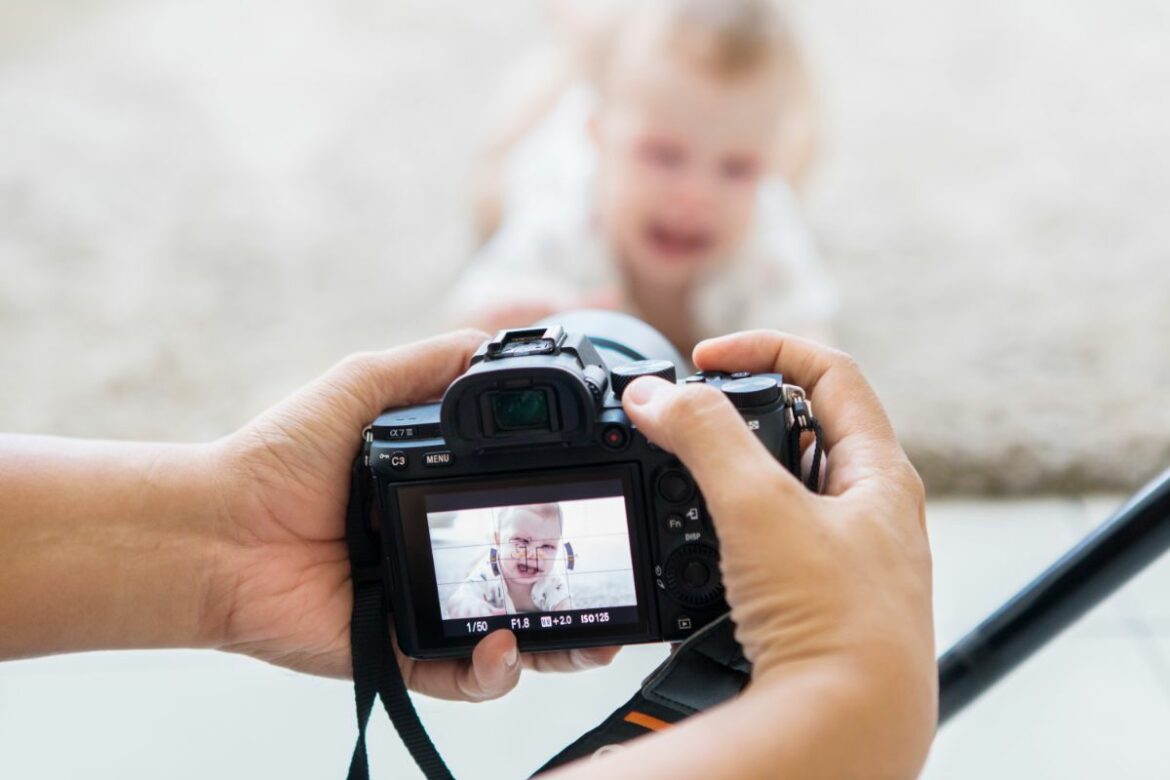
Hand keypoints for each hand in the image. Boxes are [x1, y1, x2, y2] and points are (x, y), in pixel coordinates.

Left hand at [206, 330, 617, 700]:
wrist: (216, 530)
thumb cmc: (277, 460)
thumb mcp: (361, 388)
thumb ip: (426, 365)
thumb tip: (492, 343)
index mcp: (439, 501)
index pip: (519, 514)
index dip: (565, 519)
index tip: (603, 506)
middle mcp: (438, 558)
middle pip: (527, 585)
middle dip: (579, 598)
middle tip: (618, 595)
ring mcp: (422, 610)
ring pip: (508, 641)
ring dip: (557, 647)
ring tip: (590, 642)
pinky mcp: (396, 654)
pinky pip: (457, 679)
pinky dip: (490, 675)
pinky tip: (504, 649)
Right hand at [618, 331, 934, 774]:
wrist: (845, 729)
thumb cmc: (835, 624)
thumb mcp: (760, 506)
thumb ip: (704, 437)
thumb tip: (656, 396)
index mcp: (880, 472)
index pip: (830, 371)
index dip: (766, 347)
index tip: (706, 359)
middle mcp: (871, 513)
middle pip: (805, 427)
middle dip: (742, 415)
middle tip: (689, 420)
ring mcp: (845, 560)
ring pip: (782, 490)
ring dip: (731, 476)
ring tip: (689, 483)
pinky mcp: (816, 602)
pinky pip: (768, 544)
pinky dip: (729, 532)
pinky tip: (703, 552)